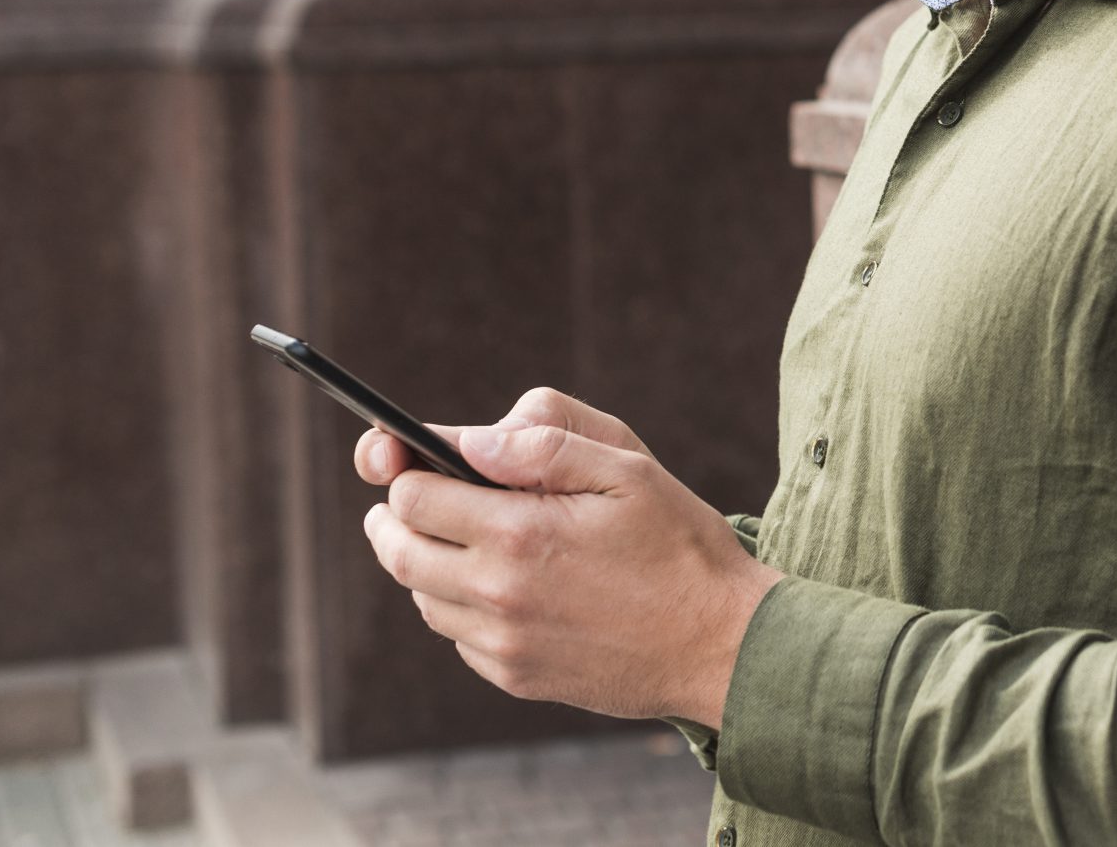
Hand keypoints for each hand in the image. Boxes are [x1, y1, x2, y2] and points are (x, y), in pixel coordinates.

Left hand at [359, 403, 780, 727]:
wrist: (722, 644)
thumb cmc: (681, 545)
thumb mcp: (629, 469)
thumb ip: (544, 444)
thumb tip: (470, 440)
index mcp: (519, 532)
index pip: (413, 495)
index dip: (408, 467)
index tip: (414, 458)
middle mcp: (497, 594)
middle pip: (399, 552)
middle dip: (395, 517)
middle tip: (412, 497)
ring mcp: (502, 644)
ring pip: (423, 597)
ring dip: (428, 562)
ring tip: (465, 537)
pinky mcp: (515, 677)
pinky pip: (459, 637)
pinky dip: (463, 606)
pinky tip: (505, 586)